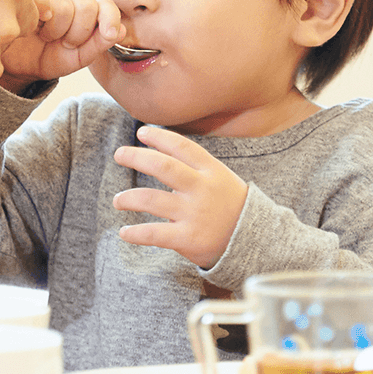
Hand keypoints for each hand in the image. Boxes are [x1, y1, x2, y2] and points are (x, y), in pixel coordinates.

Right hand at [0, 0, 123, 93]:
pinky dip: (37, 10)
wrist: (16, 65)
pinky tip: (31, 26)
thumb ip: (99, 44)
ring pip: (63, 3)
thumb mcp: (77, 58)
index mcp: (86, 12)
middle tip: (66, 44)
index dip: (111, 18)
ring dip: (56, 29)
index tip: (110, 34)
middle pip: (86, 3)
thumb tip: (123, 31)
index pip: (106, 5)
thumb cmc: (48, 58)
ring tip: (45, 37)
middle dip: (79, 31)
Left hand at [112, 126, 247, 268]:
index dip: (158, 136)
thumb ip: (195, 166)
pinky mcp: (188, 238)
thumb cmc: (231, 205)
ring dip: (129, 198)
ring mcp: (194, 213)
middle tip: (119, 154)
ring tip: (118, 200)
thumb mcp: (221, 178)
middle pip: (162, 167)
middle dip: (136, 157)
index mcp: (211, 170)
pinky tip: (124, 232)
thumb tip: (159, 151)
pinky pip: (154, 233)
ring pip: (152, 199)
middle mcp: (201, 188)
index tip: (141, 132)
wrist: (255, 240)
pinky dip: (135, 233)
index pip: (180, 146)